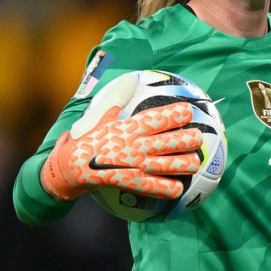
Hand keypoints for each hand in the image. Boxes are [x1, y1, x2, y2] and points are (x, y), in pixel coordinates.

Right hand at [41, 72, 202, 200]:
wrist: (72, 167)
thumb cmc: (90, 141)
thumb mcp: (104, 118)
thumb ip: (118, 101)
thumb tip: (129, 81)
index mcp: (131, 127)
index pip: (159, 117)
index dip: (177, 113)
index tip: (189, 111)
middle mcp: (138, 144)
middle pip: (174, 141)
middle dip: (190, 139)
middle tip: (197, 139)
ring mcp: (137, 164)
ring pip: (173, 165)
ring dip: (187, 164)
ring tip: (193, 163)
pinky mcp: (133, 182)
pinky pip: (158, 188)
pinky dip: (171, 188)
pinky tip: (178, 188)